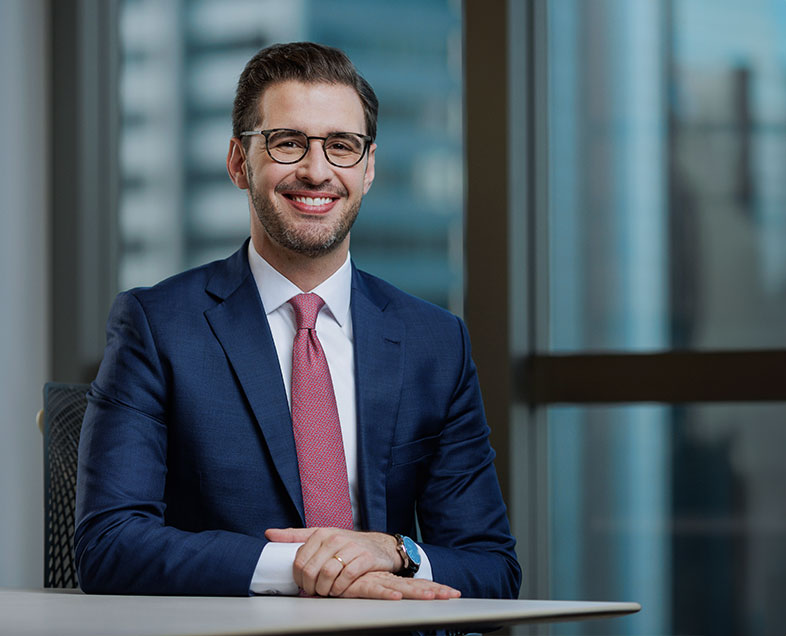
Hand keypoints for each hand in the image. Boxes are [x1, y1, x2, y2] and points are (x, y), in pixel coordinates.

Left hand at [265, 527, 402, 596]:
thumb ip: (294, 536)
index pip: (299, 560)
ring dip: (324, 589)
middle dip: (310, 587)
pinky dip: (340, 588)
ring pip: (328, 574)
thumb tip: (268, 534)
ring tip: (326, 591)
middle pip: (312, 570)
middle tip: (313, 591)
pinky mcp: (365, 559)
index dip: (298, 578)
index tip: (302, 584)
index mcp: (320, 533)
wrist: (379, 545)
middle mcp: (335, 538)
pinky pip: (346, 578)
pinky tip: (339, 590)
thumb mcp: (320, 536)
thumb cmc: (345, 543)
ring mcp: (351, 548)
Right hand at [340, 571, 460, 599]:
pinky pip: (374, 590)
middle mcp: (387, 578)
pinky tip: (397, 597)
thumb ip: (382, 587)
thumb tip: (399, 593)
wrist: (333, 560)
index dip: (434, 587)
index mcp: (391, 579)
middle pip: (415, 586)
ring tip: (434, 597)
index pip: (417, 583)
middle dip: (435, 590)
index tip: (453, 592)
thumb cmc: (350, 575)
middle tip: (453, 594)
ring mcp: (376, 580)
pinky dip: (386, 593)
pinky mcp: (361, 584)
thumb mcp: (370, 583)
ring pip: (401, 587)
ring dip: (417, 592)